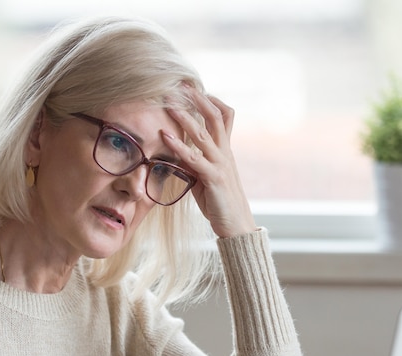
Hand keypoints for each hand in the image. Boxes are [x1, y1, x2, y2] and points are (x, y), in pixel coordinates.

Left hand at [163, 87, 256, 238]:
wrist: (236, 225)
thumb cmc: (219, 202)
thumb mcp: (205, 177)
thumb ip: (194, 162)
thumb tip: (176, 152)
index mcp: (225, 151)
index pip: (225, 117)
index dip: (212, 101)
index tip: (197, 89)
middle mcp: (225, 153)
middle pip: (215, 117)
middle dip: (198, 100)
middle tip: (182, 85)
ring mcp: (221, 164)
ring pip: (203, 133)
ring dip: (185, 117)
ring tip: (169, 104)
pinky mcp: (214, 178)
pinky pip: (194, 158)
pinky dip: (178, 145)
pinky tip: (165, 136)